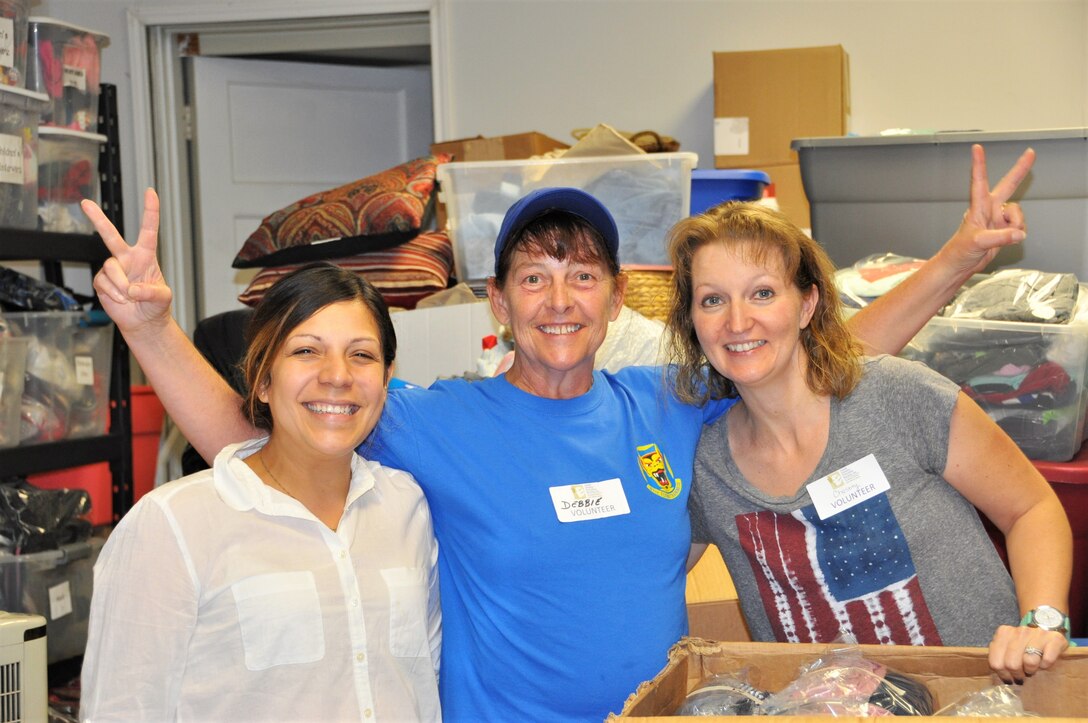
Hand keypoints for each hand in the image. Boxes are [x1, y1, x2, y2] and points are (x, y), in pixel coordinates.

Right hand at [84, 188, 173, 335]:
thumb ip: (151, 292)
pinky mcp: (102, 281)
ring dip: (120, 285)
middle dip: (98, 219)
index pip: (148, 230)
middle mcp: (127, 258)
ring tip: (129, 297)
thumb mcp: (163, 298)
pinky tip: (121, 301)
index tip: (150, 192)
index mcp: (146, 256)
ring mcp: (113, 269)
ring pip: (110, 268)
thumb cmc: (156, 306)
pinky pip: (103, 283)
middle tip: (85, 202)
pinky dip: (113, 294)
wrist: (142, 322)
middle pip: (111, 236)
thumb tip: (132, 289)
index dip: (150, 211)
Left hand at [936, 144, 1034, 277]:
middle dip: (1020, 170)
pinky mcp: (1004, 228)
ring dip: (1017, 225)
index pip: (978, 181)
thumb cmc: (959, 251)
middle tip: (1030, 153)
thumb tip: (1018, 233)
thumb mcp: (978, 243)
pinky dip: (1017, 234)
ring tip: (1004, 236)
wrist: (961, 264)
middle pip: (1008, 185)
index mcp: (978, 207)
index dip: (979, 164)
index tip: (977, 148)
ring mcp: (997, 218)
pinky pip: (1020, 227)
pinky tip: (1007, 239)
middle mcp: (989, 209)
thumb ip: (999, 237)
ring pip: (1019, 214)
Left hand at [988, 623, 1068, 682]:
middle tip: (1023, 675)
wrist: (1050, 635)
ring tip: (1032, 668)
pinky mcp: (1055, 639)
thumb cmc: (1027, 647)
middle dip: (1018, 675)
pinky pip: (1047, 660)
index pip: (996, 662)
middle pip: (1011, 664)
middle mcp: (1020, 631)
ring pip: (1029, 661)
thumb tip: (999, 677)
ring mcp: (1038, 633)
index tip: (1009, 677)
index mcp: (1004, 633)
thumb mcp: (1009, 650)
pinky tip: (1044, 662)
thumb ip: (1000, 658)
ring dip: (1031, 670)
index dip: (1003, 675)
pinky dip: (1046, 665)